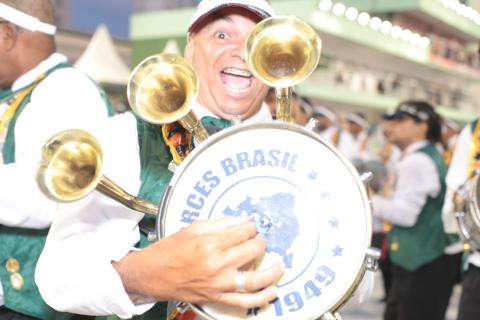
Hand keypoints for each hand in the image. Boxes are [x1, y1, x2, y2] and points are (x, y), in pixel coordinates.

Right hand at [113, 216, 283, 307]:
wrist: (152, 274)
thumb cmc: (170, 250)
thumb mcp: (193, 228)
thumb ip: (220, 223)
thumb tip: (243, 221)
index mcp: (210, 242)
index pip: (244, 231)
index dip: (251, 226)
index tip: (250, 226)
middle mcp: (216, 264)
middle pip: (252, 250)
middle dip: (259, 242)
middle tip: (257, 239)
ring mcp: (218, 283)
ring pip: (255, 279)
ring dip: (272, 271)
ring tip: (279, 265)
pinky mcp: (217, 297)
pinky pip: (244, 301)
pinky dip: (262, 298)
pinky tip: (273, 291)